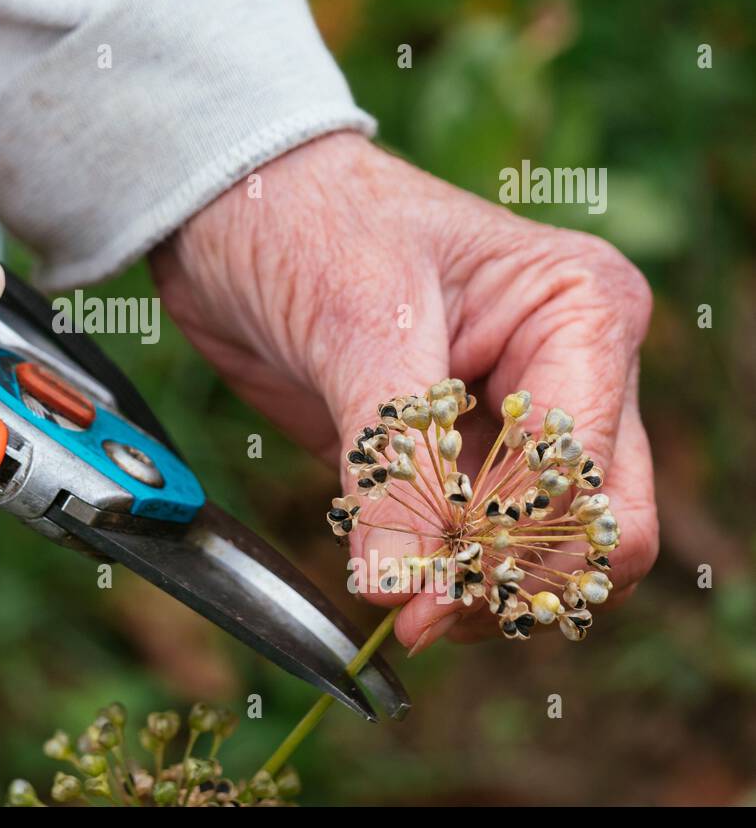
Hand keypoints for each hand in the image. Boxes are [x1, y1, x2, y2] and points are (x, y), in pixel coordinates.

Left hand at [151, 130, 656, 648]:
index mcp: (582, 314)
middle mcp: (573, 370)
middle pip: (596, 526)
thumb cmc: (306, 223)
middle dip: (512, 580)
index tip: (426, 594)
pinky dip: (446, 576)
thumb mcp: (361, 327)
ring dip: (482, 590)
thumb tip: (404, 587)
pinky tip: (391, 577)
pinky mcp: (455, 452)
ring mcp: (515, 417)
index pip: (582, 471)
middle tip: (421, 616)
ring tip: (404, 605)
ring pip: (547, 548)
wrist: (230, 211)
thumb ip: (394, 461)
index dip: (508, 544)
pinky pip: (479, 544)